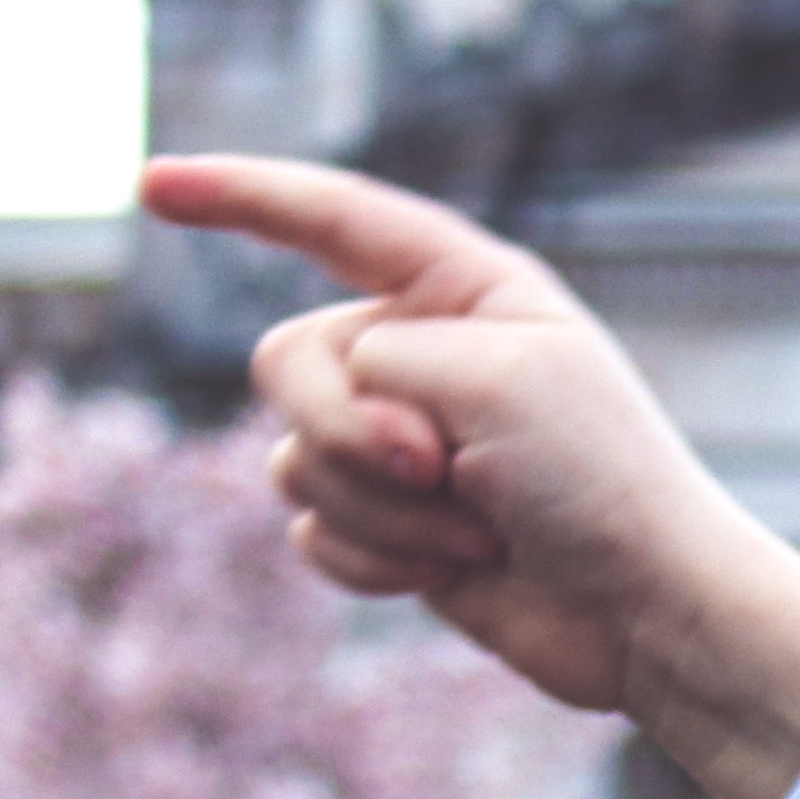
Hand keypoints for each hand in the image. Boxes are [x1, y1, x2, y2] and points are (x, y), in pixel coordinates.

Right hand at [138, 155, 799, 798]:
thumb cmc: (599, 479)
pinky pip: (313, 533)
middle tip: (441, 465)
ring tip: (479, 530)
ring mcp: (402, 445)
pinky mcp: (392, 528)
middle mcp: (423, 356)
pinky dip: (376, 559)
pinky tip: (453, 573)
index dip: (239, 196)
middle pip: (285, 360)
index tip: (151, 185)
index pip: (334, 220)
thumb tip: (327, 427)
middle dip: (348, 424)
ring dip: (381, 509)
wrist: (648, 613)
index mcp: (465, 289)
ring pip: (295, 457)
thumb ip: (376, 359)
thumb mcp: (492, 375)